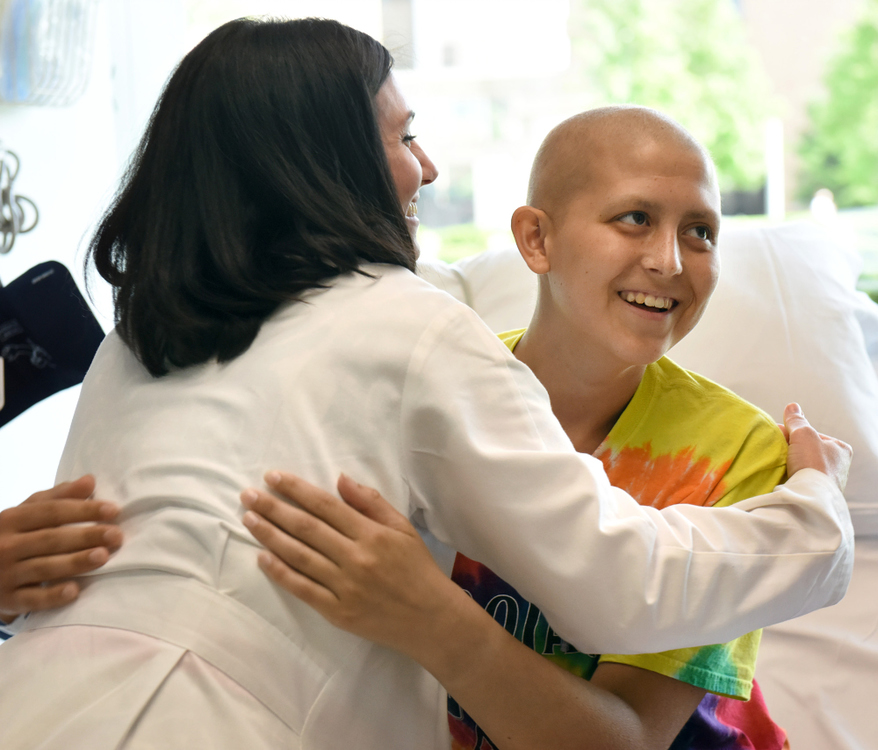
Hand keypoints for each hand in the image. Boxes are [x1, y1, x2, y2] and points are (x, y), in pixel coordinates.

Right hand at [0, 475, 121, 621]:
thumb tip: (90, 480)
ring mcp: (4, 574)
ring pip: (43, 567)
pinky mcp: (7, 600)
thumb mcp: (26, 512)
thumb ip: (58, 497)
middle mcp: (5, 545)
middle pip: (50, 539)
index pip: (51, 511)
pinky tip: (75, 591)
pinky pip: (31, 599)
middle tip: (116, 535)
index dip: (83, 510)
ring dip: (74, 562)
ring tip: (103, 556)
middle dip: (85, 536)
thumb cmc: (12, 536)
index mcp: (11, 519)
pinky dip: (52, 596)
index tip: (113, 510)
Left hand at [240, 471, 467, 661]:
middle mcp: (356, 557)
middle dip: (273, 508)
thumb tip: (340, 478)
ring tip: (248, 519)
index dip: (296, 490)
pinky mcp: (337, 611)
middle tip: (247, 494)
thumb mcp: (403, 528)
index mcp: (372, 534)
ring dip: (269, 536)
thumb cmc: (418, 568)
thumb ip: (371, 502)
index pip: (326, 505)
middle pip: (306, 528)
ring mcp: (344, 586)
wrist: (431, 619)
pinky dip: (280, 573)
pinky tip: (262, 557)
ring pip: (299, 556)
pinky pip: (302, 588)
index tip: (273, 477)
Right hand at [782, 403, 851, 490]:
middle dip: (792, 448)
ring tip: (779, 462)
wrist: (811, 495)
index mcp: (841, 448)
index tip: (780, 435)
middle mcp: (838, 464)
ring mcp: (829, 480)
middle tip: (777, 448)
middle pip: (807, 449)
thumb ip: (796, 420)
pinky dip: (792, 475)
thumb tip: (792, 406)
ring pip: (804, 464)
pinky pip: (802, 478)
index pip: (813, 435)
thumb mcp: (803, 434)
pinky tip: (784, 474)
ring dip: (791, 462)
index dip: (794, 433)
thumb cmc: (813, 462)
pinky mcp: (818, 492)